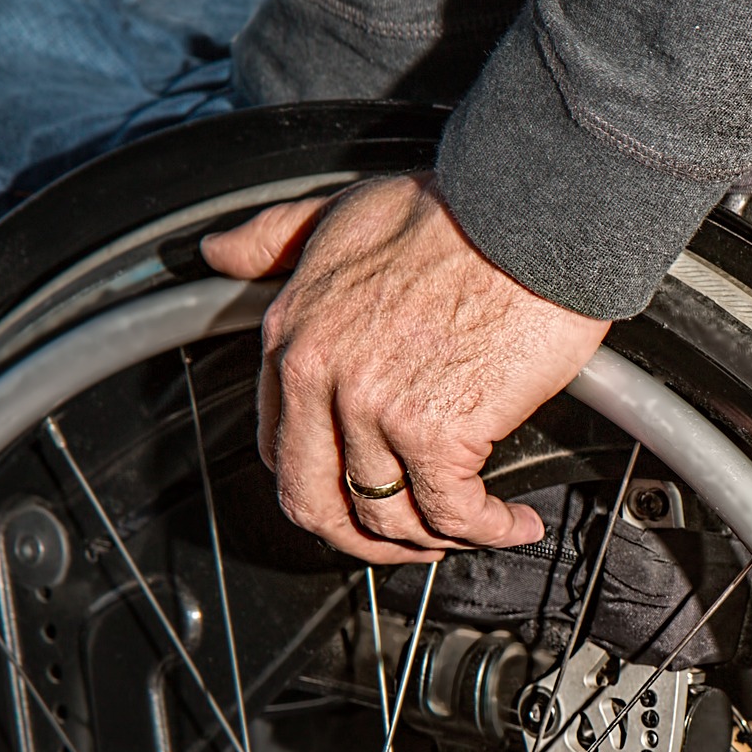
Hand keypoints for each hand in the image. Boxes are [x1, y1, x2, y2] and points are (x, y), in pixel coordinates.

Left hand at [201, 172, 610, 563]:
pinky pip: (454, 514)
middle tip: (410, 541)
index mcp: (293, 334)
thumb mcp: (340, 211)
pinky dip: (489, 531)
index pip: (282, 449)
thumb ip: (276, 238)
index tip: (364, 492)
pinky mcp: (439, 431)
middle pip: (318, 504)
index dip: (325, 488)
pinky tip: (515, 521)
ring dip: (437, 541)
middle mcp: (321, 378)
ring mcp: (376, 410)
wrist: (531, 213)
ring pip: (389, 519)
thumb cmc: (458, 211)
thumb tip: (221, 254)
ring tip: (477, 528)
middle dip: (365, 540)